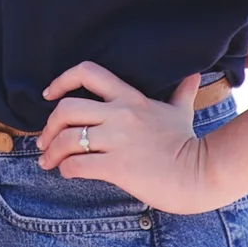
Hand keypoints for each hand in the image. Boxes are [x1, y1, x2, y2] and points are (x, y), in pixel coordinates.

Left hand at [35, 63, 229, 214]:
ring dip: (52, 151)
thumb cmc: (188, 144)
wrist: (202, 174)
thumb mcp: (181, 112)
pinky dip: (65, 169)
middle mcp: (120, 114)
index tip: (49, 94)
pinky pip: (77, 165)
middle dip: (49, 126)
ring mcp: (117, 140)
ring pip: (68, 139)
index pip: (87, 72)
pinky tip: (67, 172)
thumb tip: (194, 76)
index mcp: (130, 98)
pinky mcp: (117, 166)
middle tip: (44, 141)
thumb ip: (181, 93)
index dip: (62, 80)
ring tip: (49, 161)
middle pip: (66, 109)